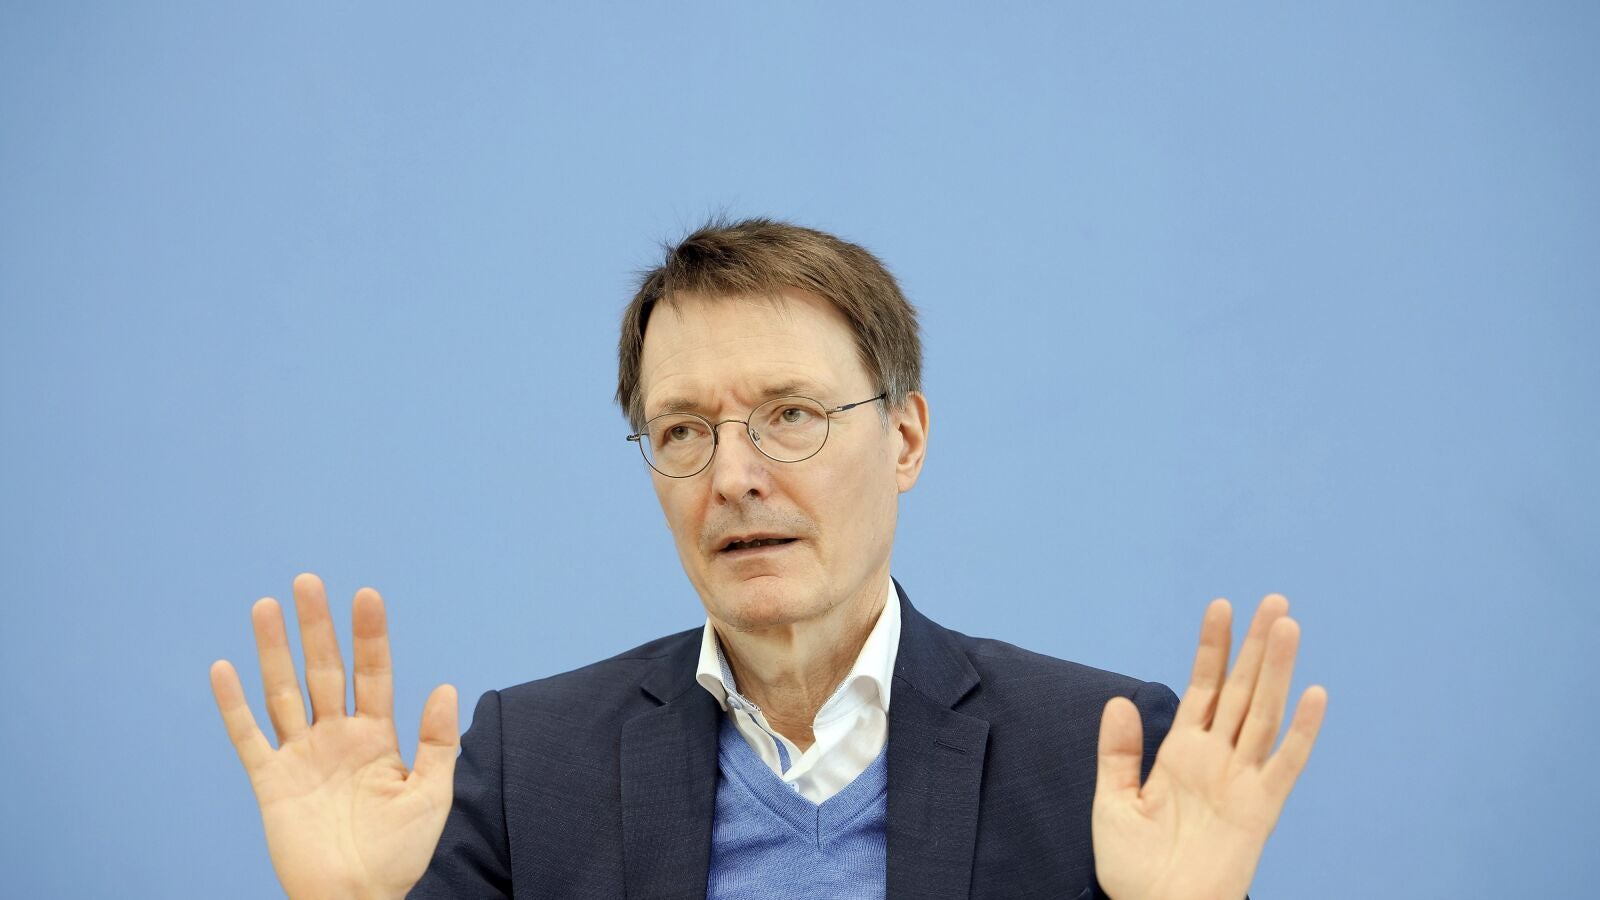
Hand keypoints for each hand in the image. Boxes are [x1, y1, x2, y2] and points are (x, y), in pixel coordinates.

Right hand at [210, 573, 458, 899]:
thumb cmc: (401, 854)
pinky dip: (234, 705)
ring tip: (266, 606)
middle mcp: (337, 738)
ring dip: (274, 650)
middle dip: (318, 627)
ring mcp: (302, 757)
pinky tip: (223, 669)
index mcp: (377, 737)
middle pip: (324, 671)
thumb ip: (437, 743)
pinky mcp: (272, 783)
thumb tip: (448, 687)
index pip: (373, 673)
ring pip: (284, 691)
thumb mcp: (431, 796)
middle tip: (308, 581)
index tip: (367, 594)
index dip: (369, 635)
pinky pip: (249, 738)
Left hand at [1091, 595, 1326, 899]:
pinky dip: (1302, 730)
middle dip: (1255, 645)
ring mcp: (1241, 780)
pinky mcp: (1261, 809)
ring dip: (1277, 670)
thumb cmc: (1133, 868)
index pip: (1203, 686)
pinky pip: (1285, 763)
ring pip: (1264, 713)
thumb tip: (1120, 700)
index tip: (1221, 606)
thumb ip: (1118, 752)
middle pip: (1241, 689)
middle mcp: (1217, 759)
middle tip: (1274, 600)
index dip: (1213, 647)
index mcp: (1182, 753)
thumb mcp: (1112, 803)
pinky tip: (1314, 694)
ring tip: (1287, 626)